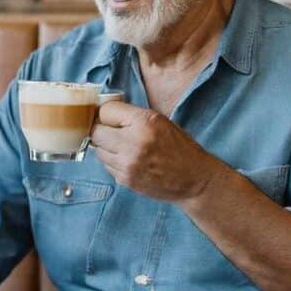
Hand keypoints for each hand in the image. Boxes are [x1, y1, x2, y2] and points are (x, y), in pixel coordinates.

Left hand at [90, 101, 219, 202]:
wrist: (194, 179)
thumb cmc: (180, 147)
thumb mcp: (160, 121)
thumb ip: (132, 115)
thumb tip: (104, 110)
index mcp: (144, 122)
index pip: (105, 111)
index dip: (108, 113)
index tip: (112, 116)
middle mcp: (132, 142)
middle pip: (96, 131)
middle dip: (102, 130)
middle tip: (113, 131)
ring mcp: (127, 164)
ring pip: (97, 150)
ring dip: (106, 146)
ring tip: (123, 147)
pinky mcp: (124, 179)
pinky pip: (106, 165)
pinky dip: (112, 161)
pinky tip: (128, 159)